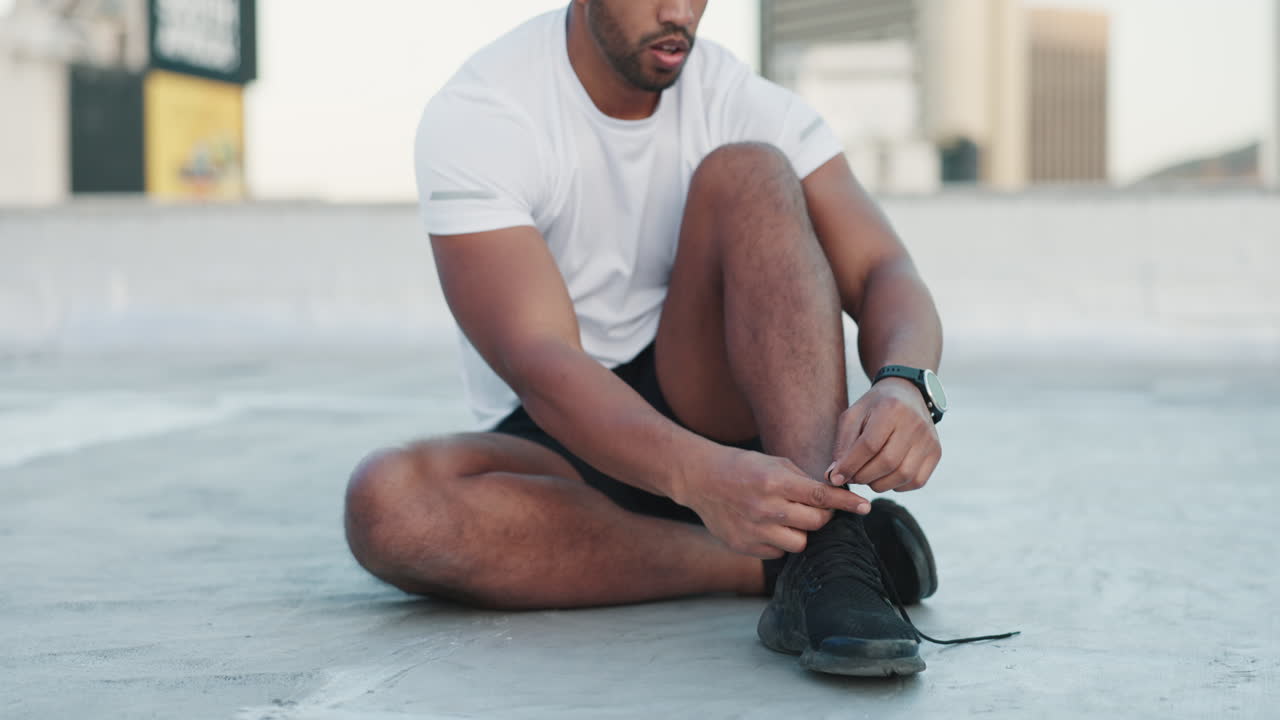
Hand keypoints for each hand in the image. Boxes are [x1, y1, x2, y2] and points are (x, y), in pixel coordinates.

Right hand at [675, 447, 870, 558]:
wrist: (700, 478)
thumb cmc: (742, 467)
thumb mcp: (774, 463)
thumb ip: (803, 481)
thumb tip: (833, 498)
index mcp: (776, 482)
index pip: (822, 497)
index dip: (847, 503)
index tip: (865, 507)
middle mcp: (766, 508)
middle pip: (816, 523)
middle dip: (822, 516)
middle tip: (813, 508)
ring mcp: (755, 530)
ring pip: (800, 543)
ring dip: (801, 532)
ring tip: (787, 518)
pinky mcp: (745, 546)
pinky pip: (778, 552)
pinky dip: (779, 541)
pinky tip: (767, 526)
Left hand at [827, 377, 941, 493]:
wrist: (907, 393)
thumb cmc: (874, 407)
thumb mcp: (853, 416)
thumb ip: (842, 445)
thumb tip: (834, 477)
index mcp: (891, 409)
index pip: (869, 445)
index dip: (850, 465)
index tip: (836, 477)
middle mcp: (915, 424)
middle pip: (887, 463)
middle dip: (863, 476)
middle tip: (852, 477)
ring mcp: (929, 439)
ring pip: (903, 475)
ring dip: (879, 483)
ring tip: (867, 475)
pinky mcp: (936, 452)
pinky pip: (917, 481)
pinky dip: (897, 485)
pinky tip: (886, 476)